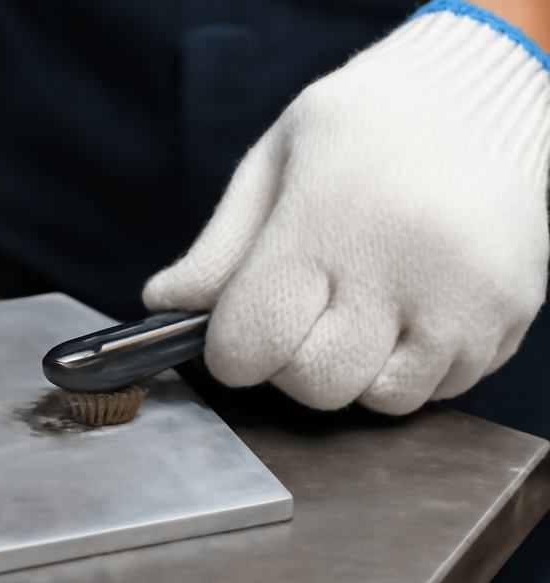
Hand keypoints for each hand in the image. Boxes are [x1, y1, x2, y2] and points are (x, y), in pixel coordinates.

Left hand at [143, 5, 549, 413]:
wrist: (479, 92)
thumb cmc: (362, 126)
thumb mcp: (273, 163)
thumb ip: (219, 248)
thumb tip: (164, 307)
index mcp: (328, 220)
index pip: (252, 343)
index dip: (232, 349)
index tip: (239, 328)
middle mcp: (404, 265)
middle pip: (315, 383)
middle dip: (292, 362)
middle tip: (305, 311)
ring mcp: (466, 297)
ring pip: (381, 398)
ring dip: (357, 370)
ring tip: (362, 307)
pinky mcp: (509, 316)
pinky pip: (440, 388)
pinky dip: (412, 365)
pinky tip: (409, 310)